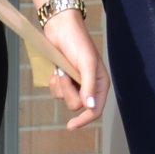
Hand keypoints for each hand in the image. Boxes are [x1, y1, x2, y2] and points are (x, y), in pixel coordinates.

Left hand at [41, 8, 108, 130]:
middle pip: (76, 105)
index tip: (71, 125)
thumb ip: (89, 86)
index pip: (95, 110)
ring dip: (60, 84)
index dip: (84, 120)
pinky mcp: (64, 80)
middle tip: (65, 73)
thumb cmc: (77, 42)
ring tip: (61, 68)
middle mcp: (89, 87)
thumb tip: (91, 107)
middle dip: (67, 90)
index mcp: (100, 84)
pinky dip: (54, 81)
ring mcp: (75, 84)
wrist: (60, 28)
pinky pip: (56, 91)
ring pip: (64, 99)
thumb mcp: (86, 63)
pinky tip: (57, 68)